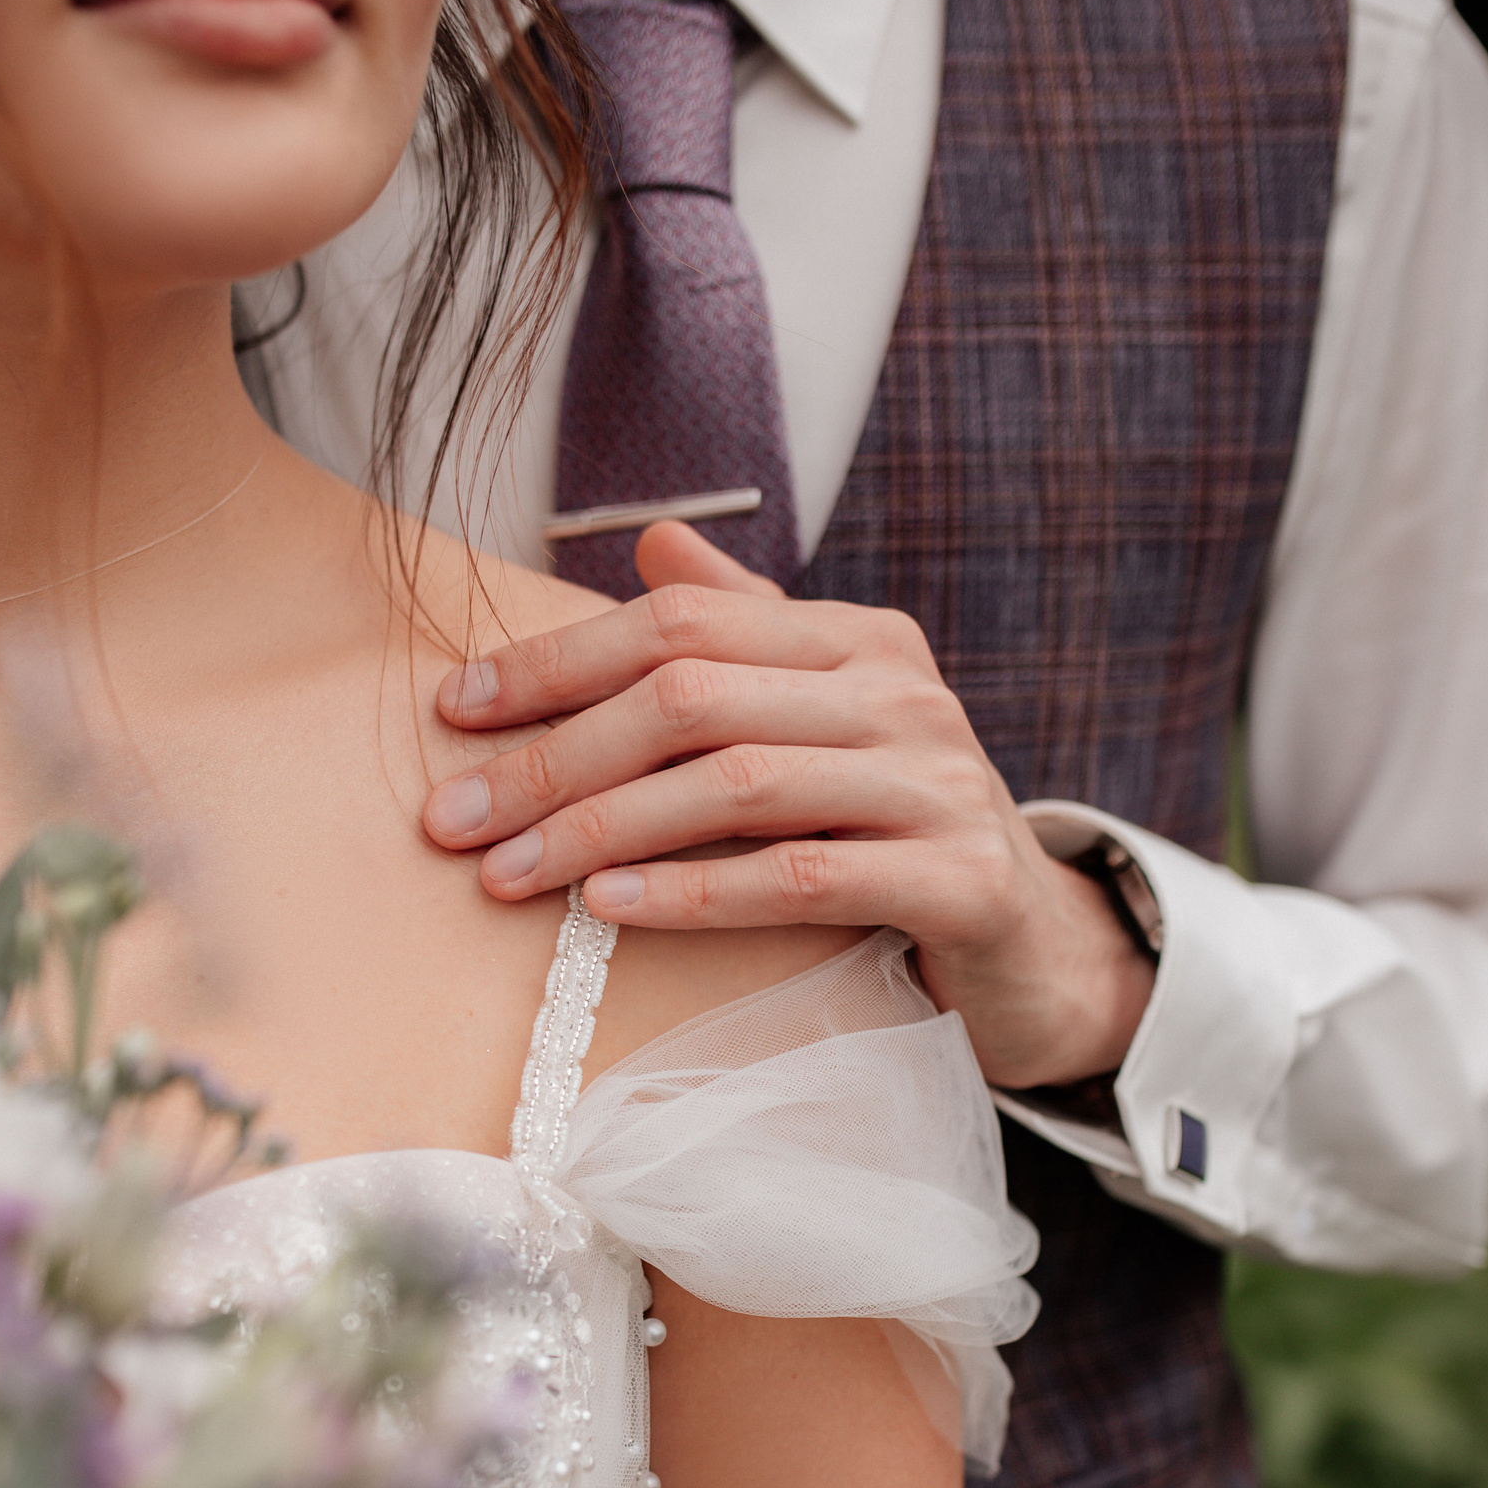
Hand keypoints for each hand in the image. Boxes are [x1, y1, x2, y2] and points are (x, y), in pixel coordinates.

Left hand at [425, 522, 1154, 1090]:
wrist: (1034, 943)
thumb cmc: (897, 833)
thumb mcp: (825, 723)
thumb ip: (749, 638)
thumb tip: (654, 543)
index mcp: (858, 639)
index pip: (681, 621)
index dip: (557, 659)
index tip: (455, 710)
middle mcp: (901, 693)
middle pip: (692, 697)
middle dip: (554, 756)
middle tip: (453, 820)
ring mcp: (936, 783)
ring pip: (737, 783)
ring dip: (603, 830)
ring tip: (509, 874)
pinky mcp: (958, 879)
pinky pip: (802, 878)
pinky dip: (695, 892)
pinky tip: (611, 910)